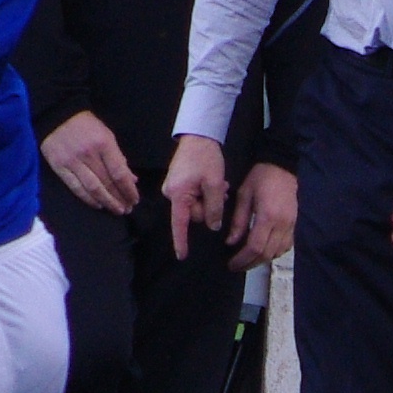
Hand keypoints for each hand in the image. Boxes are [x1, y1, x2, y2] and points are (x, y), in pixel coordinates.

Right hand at [41, 111, 137, 213]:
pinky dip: (88, 198)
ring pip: (93, 188)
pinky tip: (98, 204)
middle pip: (107, 182)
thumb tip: (131, 179)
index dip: (128, 189)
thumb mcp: (107, 135)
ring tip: (116, 210)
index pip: (119, 173)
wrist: (57, 115)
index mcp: (103, 143)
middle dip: (119, 198)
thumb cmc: (86, 125)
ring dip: (107, 202)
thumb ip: (118, 157)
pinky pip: (76, 187)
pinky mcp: (59, 167)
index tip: (135, 199)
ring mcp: (73, 161)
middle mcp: (89, 154)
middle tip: (127, 209)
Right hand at [160, 135, 226, 260]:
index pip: (179, 224)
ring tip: (219, 184)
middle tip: (221, 191)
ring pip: (195, 206)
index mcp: (178, 195)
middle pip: (193, 214)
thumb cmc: (205, 158)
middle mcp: (171, 194)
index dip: (181, 241)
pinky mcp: (177, 184)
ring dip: (208, 199)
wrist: (198, 136)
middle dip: (208, 206)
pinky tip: (212, 182)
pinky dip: (203, 193)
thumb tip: (213, 226)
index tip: (182, 256)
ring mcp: (173, 189)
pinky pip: (192, 197)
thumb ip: (214, 208)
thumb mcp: (214, 184)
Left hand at [223, 163, 296, 268]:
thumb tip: (231, 242)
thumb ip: (238, 221)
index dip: (242, 259)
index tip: (231, 264)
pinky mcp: (294, 224)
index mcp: (268, 216)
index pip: (255, 247)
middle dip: (250, 263)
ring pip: (278, 252)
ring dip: (262, 260)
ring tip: (248, 261)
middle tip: (236, 266)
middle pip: (267, 254)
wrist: (281, 166)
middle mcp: (282, 224)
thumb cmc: (259, 178)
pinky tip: (264, 252)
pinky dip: (274, 253)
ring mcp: (291, 225)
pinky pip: (286, 246)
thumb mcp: (243, 195)